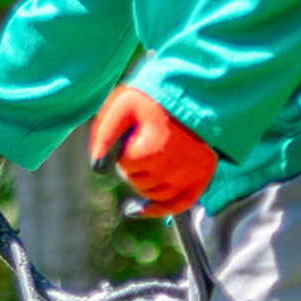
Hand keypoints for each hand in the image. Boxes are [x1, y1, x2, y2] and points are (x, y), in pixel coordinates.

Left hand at [88, 86, 217, 217]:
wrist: (194, 92)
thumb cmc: (155, 98)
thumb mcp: (124, 104)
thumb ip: (105, 133)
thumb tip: (97, 167)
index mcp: (154, 150)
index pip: (126, 165)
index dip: (125, 150)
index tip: (135, 133)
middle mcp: (175, 168)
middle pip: (139, 182)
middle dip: (135, 167)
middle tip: (144, 142)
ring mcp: (191, 175)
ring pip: (154, 195)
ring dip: (146, 182)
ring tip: (153, 156)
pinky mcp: (202, 177)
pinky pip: (178, 205)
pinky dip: (159, 208)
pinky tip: (140, 209)